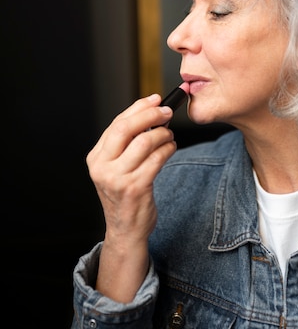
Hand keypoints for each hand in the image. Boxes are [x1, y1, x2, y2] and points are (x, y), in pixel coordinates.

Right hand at [87, 93, 176, 301]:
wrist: (125, 230)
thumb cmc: (125, 195)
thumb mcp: (116, 168)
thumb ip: (126, 143)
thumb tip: (149, 110)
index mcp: (95, 158)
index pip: (116, 124)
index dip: (138, 108)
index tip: (154, 99)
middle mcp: (102, 167)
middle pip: (127, 128)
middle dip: (151, 115)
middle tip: (167, 112)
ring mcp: (117, 178)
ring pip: (145, 141)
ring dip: (163, 134)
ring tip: (169, 136)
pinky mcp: (135, 187)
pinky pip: (157, 159)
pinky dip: (168, 149)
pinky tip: (171, 148)